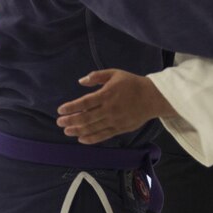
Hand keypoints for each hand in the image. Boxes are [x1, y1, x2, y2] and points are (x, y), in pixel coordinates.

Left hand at [56, 69, 175, 144]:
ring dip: (77, 131)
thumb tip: (80, 81)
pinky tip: (81, 139)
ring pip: (92, 128)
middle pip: (85, 118)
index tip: (60, 110)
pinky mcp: (120, 129)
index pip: (84, 103)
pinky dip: (91, 139)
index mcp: (107, 94)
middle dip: (70, 121)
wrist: (152, 97)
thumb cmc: (132, 83)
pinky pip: (103, 136)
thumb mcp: (115, 73)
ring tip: (67, 131)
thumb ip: (97, 76)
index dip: (71, 107)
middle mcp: (109, 109)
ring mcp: (114, 121)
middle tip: (59, 122)